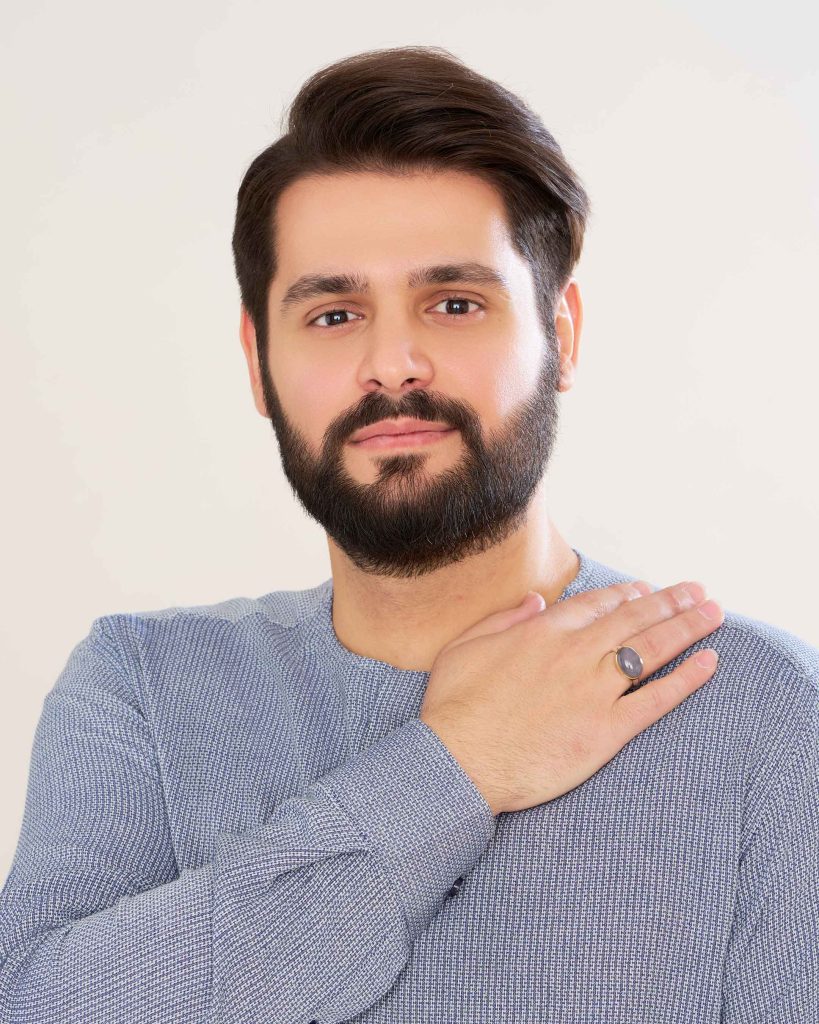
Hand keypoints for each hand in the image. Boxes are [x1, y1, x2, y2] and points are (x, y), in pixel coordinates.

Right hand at [419, 580, 722, 814]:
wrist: (459, 762)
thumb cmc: (453, 708)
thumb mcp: (463, 647)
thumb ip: (503, 620)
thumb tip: (535, 602)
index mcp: (542, 633)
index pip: (596, 605)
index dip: (626, 595)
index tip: (646, 590)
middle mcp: (574, 654)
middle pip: (633, 619)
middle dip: (670, 601)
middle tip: (697, 590)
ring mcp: (593, 691)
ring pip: (650, 650)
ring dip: (686, 627)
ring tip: (714, 613)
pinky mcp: (605, 731)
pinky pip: (655, 700)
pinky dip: (686, 679)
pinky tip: (708, 663)